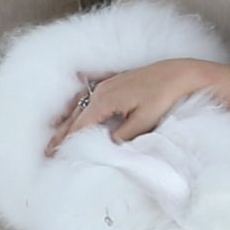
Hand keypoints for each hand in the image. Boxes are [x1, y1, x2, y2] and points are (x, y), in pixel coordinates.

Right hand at [44, 59, 208, 155]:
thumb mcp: (143, 122)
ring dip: (69, 115)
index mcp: (104, 101)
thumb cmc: (163, 97)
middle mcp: (102, 90)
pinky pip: (94, 84)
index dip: (66, 142)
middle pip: (76, 114)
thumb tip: (105, 145)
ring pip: (82, 101)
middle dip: (62, 132)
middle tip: (48, 150)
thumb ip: (121, 136)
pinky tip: (79, 80)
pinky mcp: (120, 78)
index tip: (54, 155)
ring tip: (57, 126)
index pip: (79, 126)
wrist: (181, 74)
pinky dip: (83, 90)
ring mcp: (109, 82)